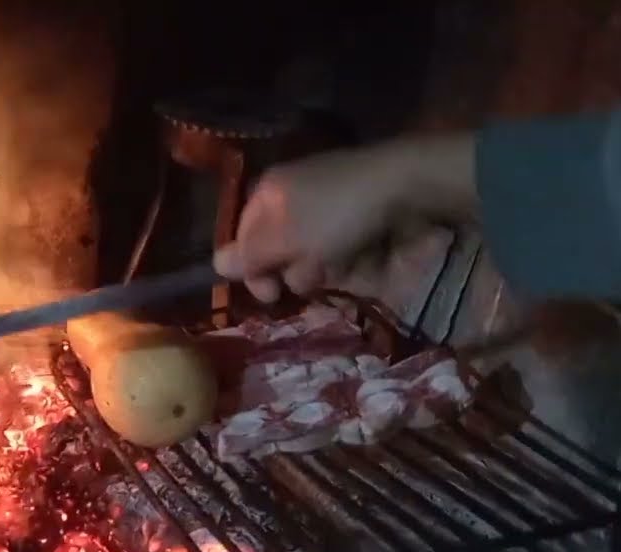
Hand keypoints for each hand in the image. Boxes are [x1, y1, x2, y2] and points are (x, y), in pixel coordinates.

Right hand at [213, 134, 476, 300]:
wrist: (405, 184)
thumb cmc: (336, 213)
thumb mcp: (286, 239)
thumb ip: (249, 256)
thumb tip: (215, 266)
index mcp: (267, 194)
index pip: (243, 241)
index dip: (252, 272)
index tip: (272, 298)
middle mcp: (290, 194)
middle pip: (278, 249)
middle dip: (294, 270)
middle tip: (317, 276)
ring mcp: (325, 199)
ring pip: (310, 251)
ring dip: (324, 266)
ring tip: (347, 263)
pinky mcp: (356, 208)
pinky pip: (340, 242)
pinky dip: (348, 254)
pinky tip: (365, 256)